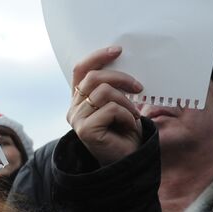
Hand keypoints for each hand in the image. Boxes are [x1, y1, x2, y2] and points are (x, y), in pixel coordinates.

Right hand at [69, 46, 143, 164]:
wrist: (128, 161)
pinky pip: (110, 109)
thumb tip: (122, 61)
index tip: (118, 50)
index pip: (80, 70)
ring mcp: (77, 120)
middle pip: (93, 77)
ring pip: (103, 92)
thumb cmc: (125, 133)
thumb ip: (113, 87)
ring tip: (134, 114)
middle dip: (120, 78)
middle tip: (139, 88)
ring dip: (126, 102)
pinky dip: (126, 115)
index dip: (97, 56)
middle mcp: (74, 109)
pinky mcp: (85, 130)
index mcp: (79, 100)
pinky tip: (129, 126)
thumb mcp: (119, 103)